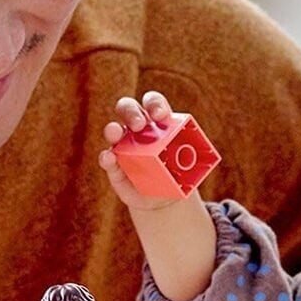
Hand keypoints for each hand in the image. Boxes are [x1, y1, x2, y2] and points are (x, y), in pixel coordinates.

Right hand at [99, 91, 189, 212]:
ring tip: (117, 134)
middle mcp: (137, 129)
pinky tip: (110, 158)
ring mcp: (123, 146)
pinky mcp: (114, 166)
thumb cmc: (176, 173)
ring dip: (113, 130)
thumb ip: (189, 160)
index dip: (154, 104)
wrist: (163, 197)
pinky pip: (107, 159)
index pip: (153, 103)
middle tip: (140, 126)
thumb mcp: (186, 165)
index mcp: (157, 122)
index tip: (160, 115)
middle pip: (129, 109)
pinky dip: (106, 158)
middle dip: (132, 113)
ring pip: (113, 130)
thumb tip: (193, 160)